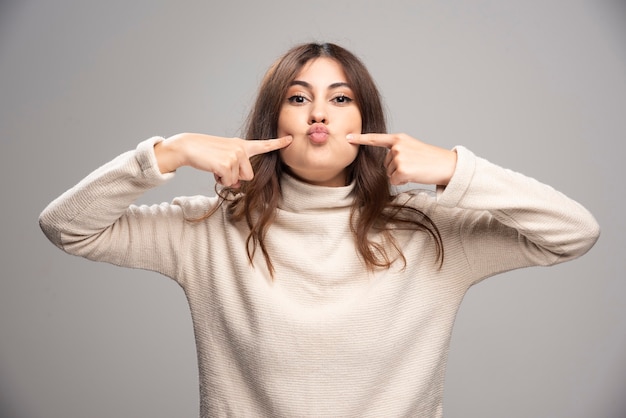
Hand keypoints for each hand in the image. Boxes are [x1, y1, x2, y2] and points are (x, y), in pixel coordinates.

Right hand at [155, 133, 292, 185]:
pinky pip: (228, 182)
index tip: (290, 139)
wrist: (187, 147)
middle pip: (248, 176)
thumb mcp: (224, 160)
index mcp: (241, 145)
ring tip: (215, 165)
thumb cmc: (206, 154)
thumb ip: (235, 170)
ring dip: (225, 178)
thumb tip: (237, 186)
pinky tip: (212, 169)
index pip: (263, 144)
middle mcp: (241, 149)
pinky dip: (219, 180)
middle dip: (235, 177)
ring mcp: (235, 155)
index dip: (278, 143)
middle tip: (220, 166)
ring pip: (237, 180)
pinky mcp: (227, 164)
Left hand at [347, 133, 456, 185]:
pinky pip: (394, 181)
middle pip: (385, 164)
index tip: (348, 138)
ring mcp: (399, 157)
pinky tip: (414, 175)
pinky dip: (402, 182)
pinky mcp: (402, 170)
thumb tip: (386, 164)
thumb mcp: (412, 148)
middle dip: (396, 169)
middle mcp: (397, 146)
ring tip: (416, 169)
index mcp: (399, 138)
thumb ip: (397, 150)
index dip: (361, 139)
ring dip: (400, 176)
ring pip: (389, 174)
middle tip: (414, 166)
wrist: (447, 165)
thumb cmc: (431, 159)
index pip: (376, 139)